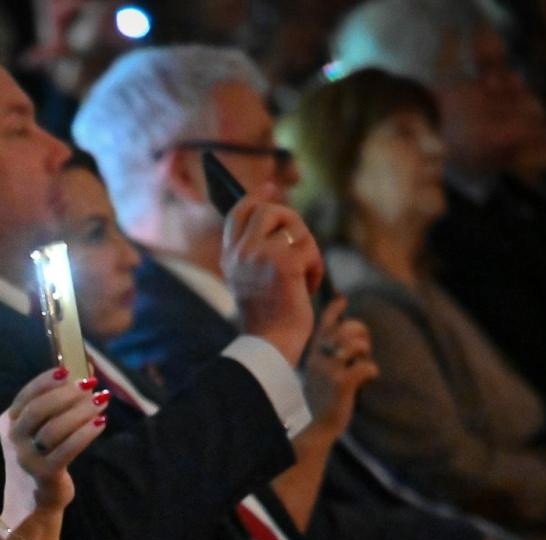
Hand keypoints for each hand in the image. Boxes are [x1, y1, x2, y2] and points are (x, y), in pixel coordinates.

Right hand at [0, 366, 107, 520]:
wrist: (33, 499)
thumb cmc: (42, 455)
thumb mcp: (40, 429)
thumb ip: (57, 402)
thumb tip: (85, 370)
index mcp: (9, 422)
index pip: (26, 396)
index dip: (46, 381)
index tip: (67, 371)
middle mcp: (14, 439)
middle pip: (38, 409)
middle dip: (66, 394)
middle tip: (90, 386)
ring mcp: (27, 457)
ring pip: (54, 428)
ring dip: (80, 411)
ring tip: (101, 402)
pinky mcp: (45, 473)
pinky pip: (67, 449)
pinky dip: (86, 433)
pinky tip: (101, 423)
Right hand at [224, 187, 324, 366]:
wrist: (271, 344)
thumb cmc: (270, 317)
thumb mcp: (256, 278)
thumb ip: (260, 248)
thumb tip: (278, 211)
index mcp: (230, 257)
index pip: (239, 212)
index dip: (258, 197)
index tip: (273, 188)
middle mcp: (240, 252)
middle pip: (269, 209)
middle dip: (292, 222)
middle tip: (301, 247)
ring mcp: (259, 255)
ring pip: (293, 225)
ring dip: (308, 247)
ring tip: (304, 275)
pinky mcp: (283, 262)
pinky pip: (309, 248)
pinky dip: (315, 268)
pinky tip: (308, 287)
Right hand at [301, 297, 376, 435]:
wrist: (313, 428)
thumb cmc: (322, 401)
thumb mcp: (322, 373)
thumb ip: (333, 356)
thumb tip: (355, 338)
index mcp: (314, 354)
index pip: (323, 324)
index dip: (334, 310)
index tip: (342, 300)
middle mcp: (319, 358)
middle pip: (345, 329)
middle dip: (360, 333)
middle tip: (363, 349)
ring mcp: (329, 370)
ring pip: (356, 344)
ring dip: (366, 352)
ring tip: (364, 363)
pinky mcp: (340, 384)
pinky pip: (366, 366)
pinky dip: (372, 371)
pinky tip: (368, 379)